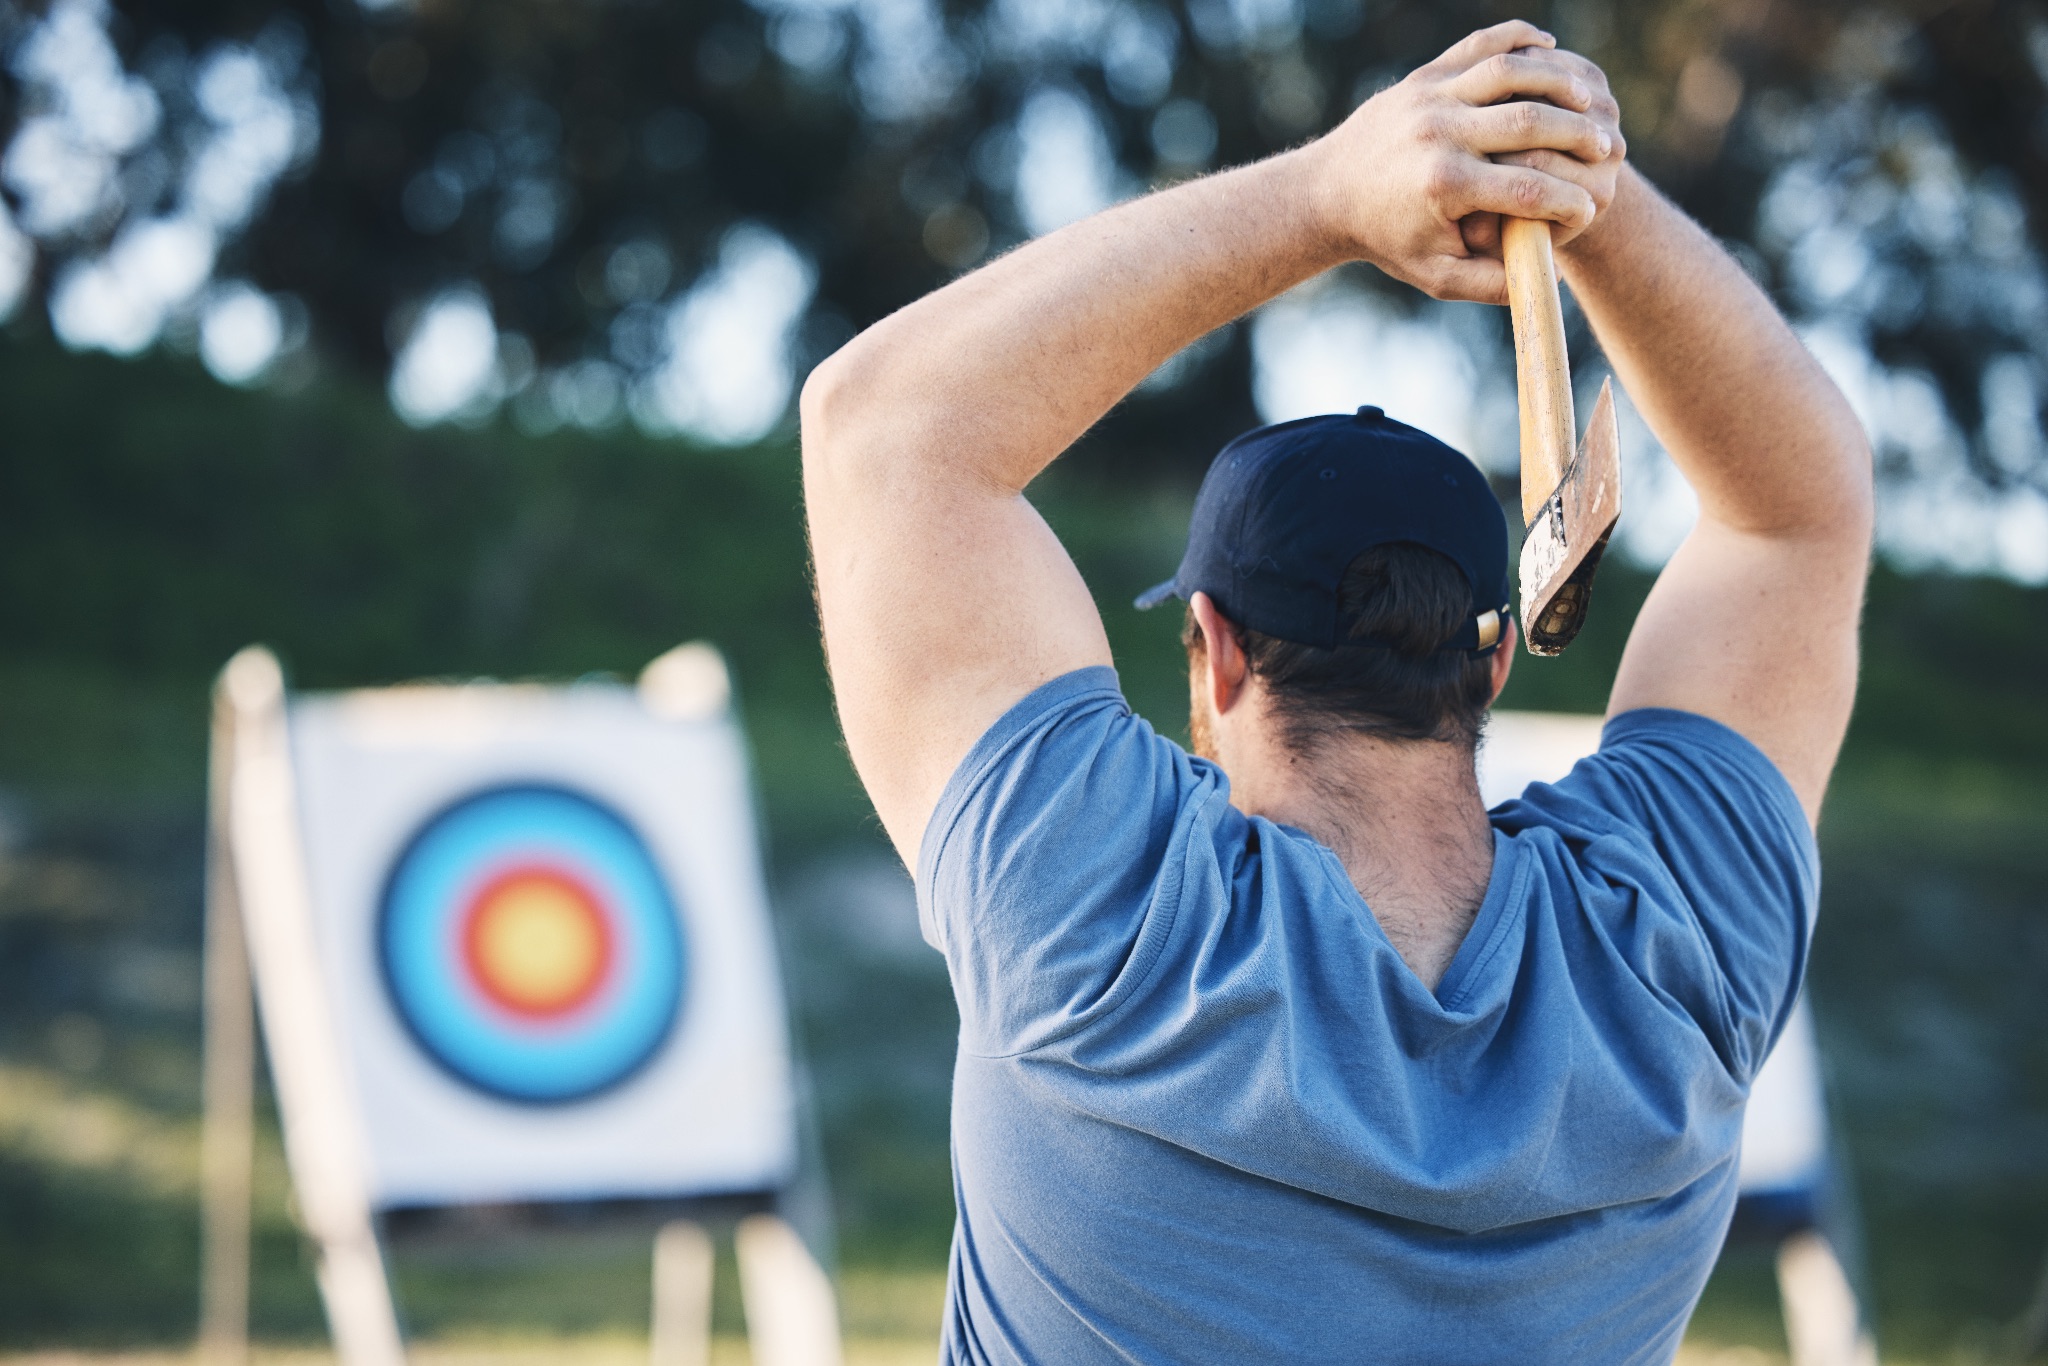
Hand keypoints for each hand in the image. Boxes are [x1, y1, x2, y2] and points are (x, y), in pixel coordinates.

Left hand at [1301, 21, 1623, 303]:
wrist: (1328, 193)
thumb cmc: (1388, 239)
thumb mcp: (1434, 275)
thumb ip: (1489, 285)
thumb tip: (1547, 284)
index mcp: (1445, 186)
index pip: (1528, 190)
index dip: (1569, 203)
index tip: (1590, 210)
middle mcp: (1438, 134)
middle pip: (1530, 122)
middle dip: (1578, 135)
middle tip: (1608, 149)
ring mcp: (1430, 97)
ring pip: (1510, 72)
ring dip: (1558, 82)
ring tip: (1589, 101)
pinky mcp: (1424, 75)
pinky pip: (1481, 44)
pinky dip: (1520, 40)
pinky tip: (1550, 50)